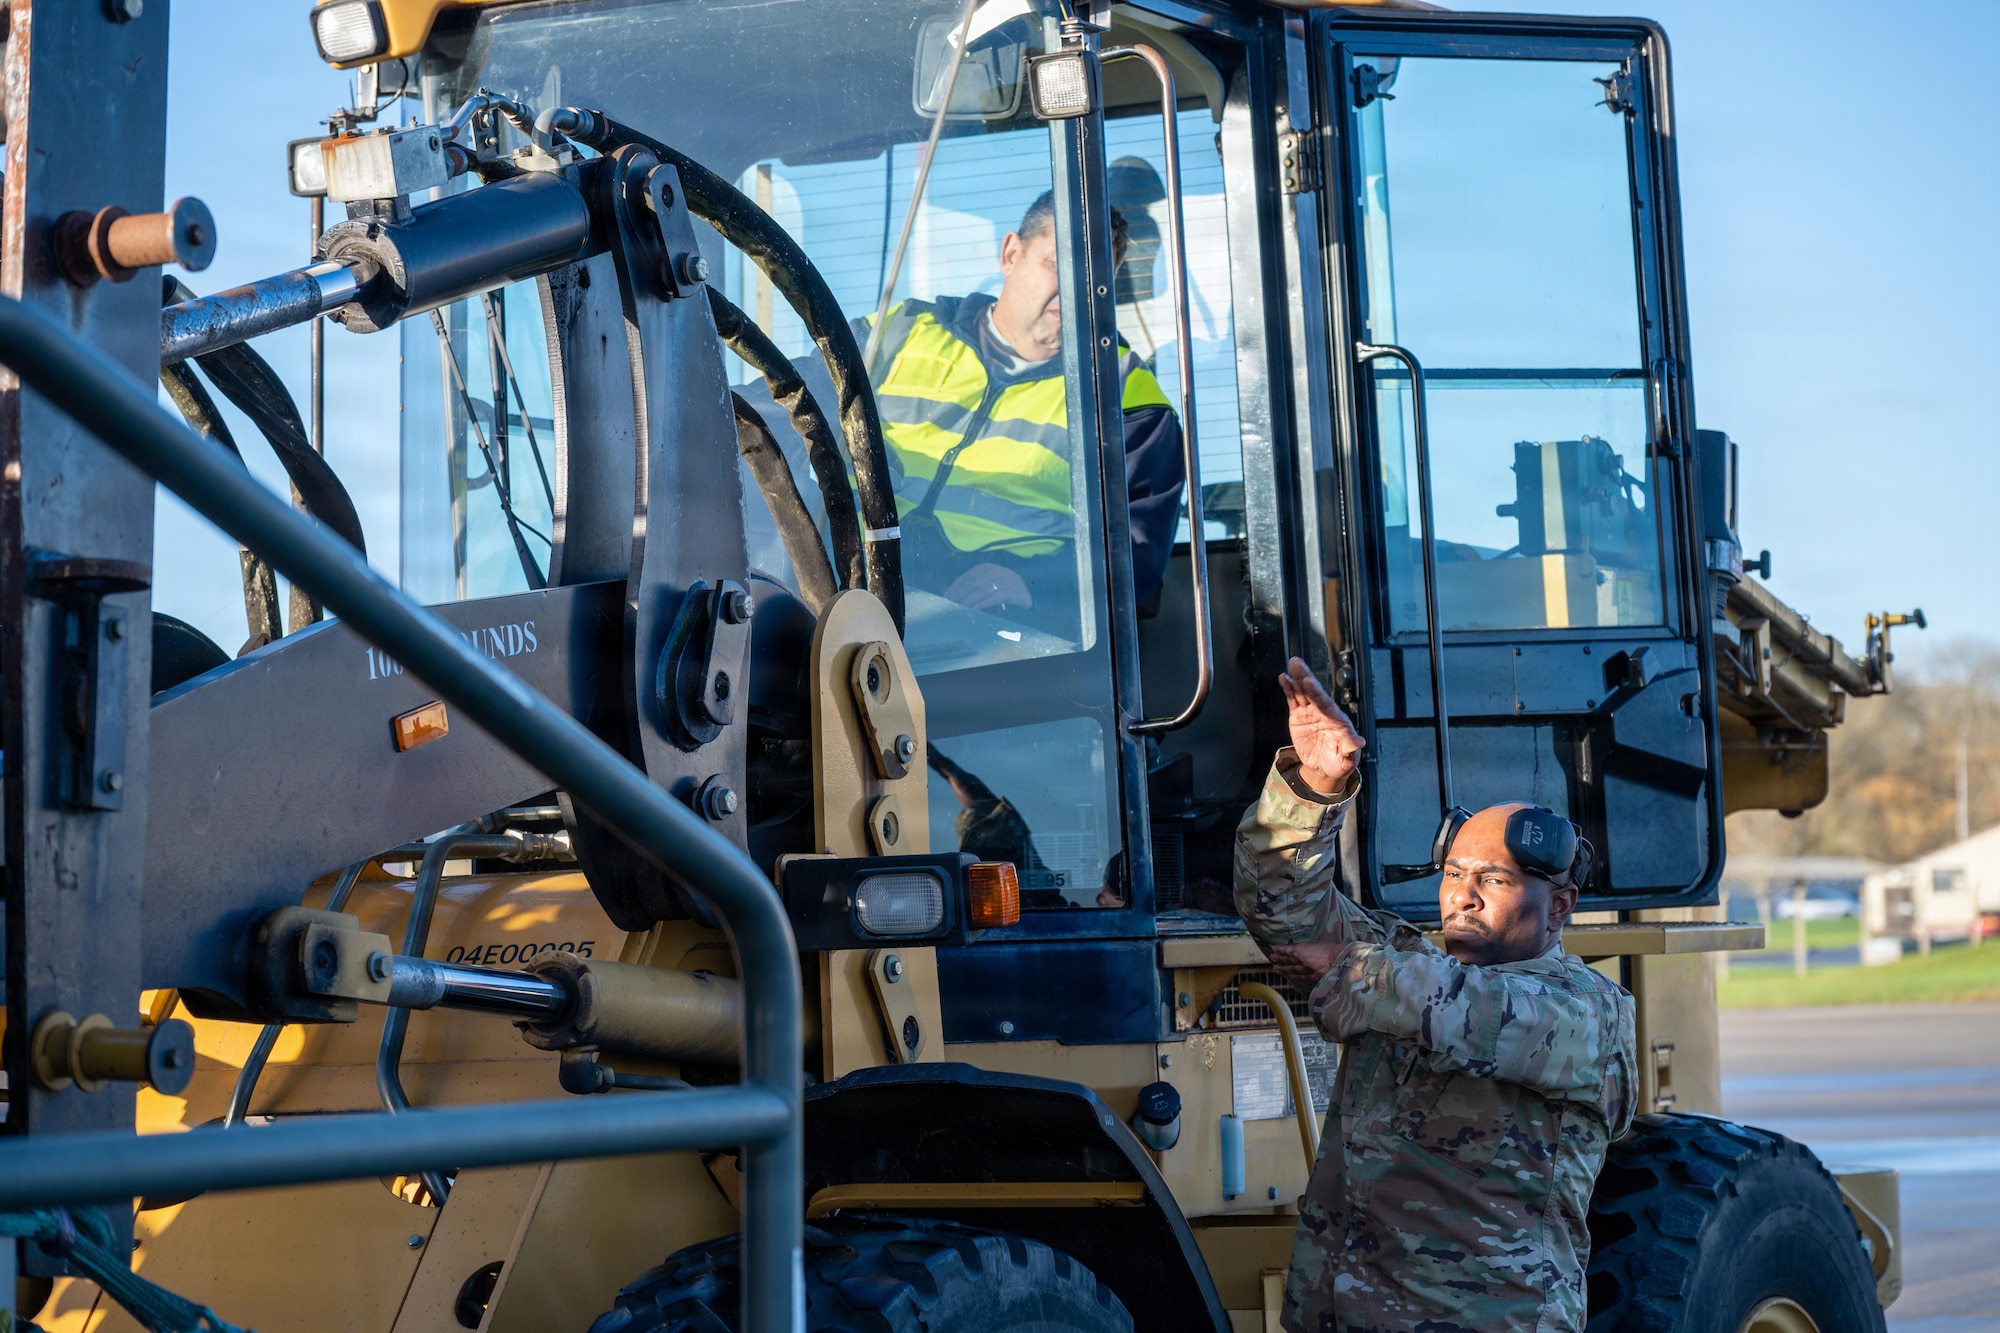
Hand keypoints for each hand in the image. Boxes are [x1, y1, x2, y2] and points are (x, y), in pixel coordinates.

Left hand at [946, 563, 1031, 611]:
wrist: (1028, 594)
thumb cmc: (1004, 591)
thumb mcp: (988, 585)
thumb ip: (973, 588)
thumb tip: (951, 598)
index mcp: (985, 568)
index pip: (965, 578)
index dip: (954, 589)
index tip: (945, 600)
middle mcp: (995, 571)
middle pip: (972, 583)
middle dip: (960, 596)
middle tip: (950, 608)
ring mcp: (1005, 580)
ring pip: (982, 590)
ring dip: (969, 601)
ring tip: (960, 610)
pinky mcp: (1012, 591)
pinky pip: (995, 597)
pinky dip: (983, 604)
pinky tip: (975, 611)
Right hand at [1269, 942, 1342, 988]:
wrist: (1334, 961)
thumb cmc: (1316, 952)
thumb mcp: (1299, 949)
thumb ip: (1287, 950)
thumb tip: (1275, 947)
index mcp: (1304, 948)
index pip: (1290, 950)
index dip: (1281, 950)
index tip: (1272, 950)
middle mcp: (1307, 957)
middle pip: (1292, 959)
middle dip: (1282, 959)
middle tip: (1271, 960)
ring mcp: (1312, 966)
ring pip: (1296, 968)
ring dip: (1286, 968)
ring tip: (1275, 969)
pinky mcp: (1316, 975)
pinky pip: (1305, 975)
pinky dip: (1297, 975)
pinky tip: (1291, 975)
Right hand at [1279, 657, 1363, 794]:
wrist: (1325, 769)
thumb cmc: (1340, 763)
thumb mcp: (1347, 759)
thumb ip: (1350, 749)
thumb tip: (1359, 741)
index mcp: (1335, 719)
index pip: (1324, 702)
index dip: (1315, 691)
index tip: (1308, 680)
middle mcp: (1323, 712)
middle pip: (1312, 692)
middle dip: (1305, 676)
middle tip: (1297, 662)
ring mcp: (1310, 713)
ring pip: (1302, 692)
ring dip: (1296, 678)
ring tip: (1291, 664)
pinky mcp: (1299, 717)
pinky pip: (1293, 701)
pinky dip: (1288, 689)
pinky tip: (1283, 678)